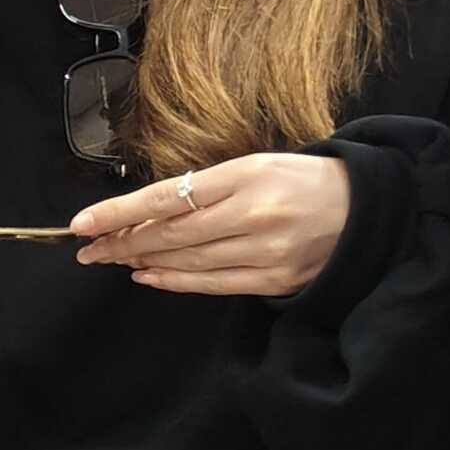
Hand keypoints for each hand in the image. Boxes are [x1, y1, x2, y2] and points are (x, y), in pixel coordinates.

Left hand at [73, 154, 350, 294]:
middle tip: (88, 249)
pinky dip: (175, 282)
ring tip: (111, 259)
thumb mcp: (254, 165)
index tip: (80, 224)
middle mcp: (254, 214)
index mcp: (247, 175)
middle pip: (171, 234)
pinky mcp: (276, 280)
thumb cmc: (302, 179)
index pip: (166, 197)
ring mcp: (267, 251)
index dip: (118, 213)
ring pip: (187, 262)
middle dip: (121, 243)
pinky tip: (147, 276)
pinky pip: (213, 284)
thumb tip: (145, 212)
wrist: (368, 208)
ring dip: (142, 261)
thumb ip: (203, 188)